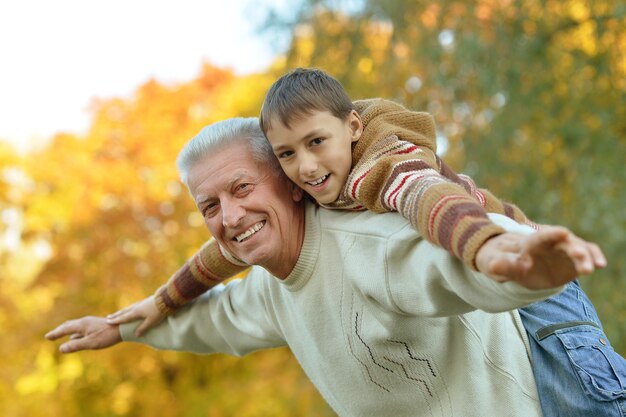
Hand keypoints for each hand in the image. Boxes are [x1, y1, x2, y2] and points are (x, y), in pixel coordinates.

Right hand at [45, 316, 121, 352]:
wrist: (122, 328)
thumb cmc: (106, 336)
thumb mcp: (90, 343)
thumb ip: (75, 346)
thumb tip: (61, 349)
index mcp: (82, 325)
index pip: (65, 329)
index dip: (55, 333)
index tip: (47, 337)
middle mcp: (85, 322)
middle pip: (68, 325)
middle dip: (59, 331)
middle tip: (50, 336)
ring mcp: (90, 323)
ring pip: (75, 326)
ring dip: (66, 330)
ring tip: (60, 334)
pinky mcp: (95, 326)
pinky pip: (81, 329)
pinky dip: (74, 333)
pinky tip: (75, 337)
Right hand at [106, 296, 163, 336]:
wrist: (167, 299)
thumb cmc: (159, 311)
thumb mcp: (151, 322)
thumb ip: (143, 328)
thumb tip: (136, 335)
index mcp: (136, 312)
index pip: (124, 318)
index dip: (116, 320)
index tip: (108, 322)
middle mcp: (137, 307)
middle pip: (124, 312)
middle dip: (116, 315)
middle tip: (108, 317)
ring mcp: (141, 303)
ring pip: (129, 308)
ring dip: (122, 311)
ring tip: (118, 313)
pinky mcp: (146, 301)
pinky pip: (134, 306)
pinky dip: (129, 309)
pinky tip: (132, 309)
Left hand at [476, 226, 605, 288]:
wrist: (512, 261)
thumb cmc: (503, 260)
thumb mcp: (496, 263)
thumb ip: (500, 265)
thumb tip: (494, 267)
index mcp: (530, 242)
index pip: (540, 238)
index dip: (550, 235)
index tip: (562, 232)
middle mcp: (550, 242)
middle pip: (563, 242)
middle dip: (573, 248)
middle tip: (581, 256)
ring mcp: (563, 249)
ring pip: (577, 248)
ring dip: (585, 256)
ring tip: (589, 268)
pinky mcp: (572, 259)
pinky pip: (586, 255)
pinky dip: (594, 257)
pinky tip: (600, 264)